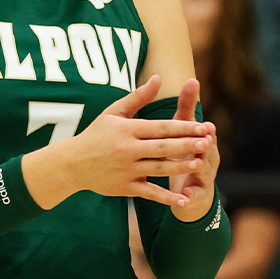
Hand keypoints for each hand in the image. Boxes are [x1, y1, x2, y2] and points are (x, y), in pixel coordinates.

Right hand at [29, 75, 215, 208]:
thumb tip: (159, 78)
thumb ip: (138, 97)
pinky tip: (183, 200)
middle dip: (186, 145)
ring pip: (158, 169)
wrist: (71, 164)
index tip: (203, 126)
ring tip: (201, 164)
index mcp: (127, 129)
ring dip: (180, 167)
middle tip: (208, 143)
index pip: (160, 128)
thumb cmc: (96, 134)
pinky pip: (148, 193)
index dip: (183, 127)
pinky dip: (165, 198)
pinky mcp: (125, 188)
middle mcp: (127, 150)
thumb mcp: (114, 112)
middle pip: (162, 148)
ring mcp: (126, 170)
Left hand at [167, 78, 218, 221]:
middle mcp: (208, 159)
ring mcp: (204, 178)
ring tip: (197, 165)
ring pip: (204, 172)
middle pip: (209, 152)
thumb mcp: (184, 130)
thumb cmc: (185, 153)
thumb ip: (187, 107)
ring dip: (202, 168)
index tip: (206, 125)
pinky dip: (190, 196)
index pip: (205, 133)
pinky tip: (185, 196)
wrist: (189, 191)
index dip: (206, 130)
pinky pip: (194, 196)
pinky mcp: (197, 196)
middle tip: (205, 143)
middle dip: (208, 147)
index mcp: (205, 142)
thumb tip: (192, 78)